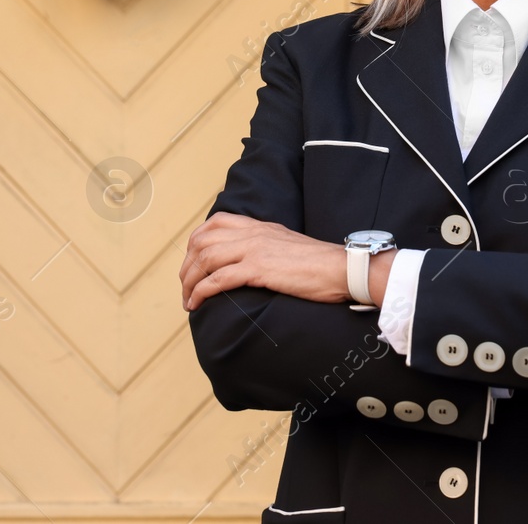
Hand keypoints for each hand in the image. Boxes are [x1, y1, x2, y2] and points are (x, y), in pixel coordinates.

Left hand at [180, 212, 351, 310]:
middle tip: (185, 287)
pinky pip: (219, 278)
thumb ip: (267, 247)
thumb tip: (251, 262)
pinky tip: (197, 303)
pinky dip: (202, 291)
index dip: (196, 242)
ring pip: (205, 259)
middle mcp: (253, 233)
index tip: (192, 263)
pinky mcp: (259, 268)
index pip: (215, 223)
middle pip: (203, 241)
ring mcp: (255, 249)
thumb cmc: (320, 264)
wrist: (341, 268)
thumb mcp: (288, 245)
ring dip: (189, 281)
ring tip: (188, 300)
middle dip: (187, 266)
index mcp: (260, 226)